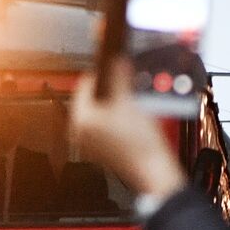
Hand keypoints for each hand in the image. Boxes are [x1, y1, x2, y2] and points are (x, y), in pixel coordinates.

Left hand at [71, 58, 185, 197]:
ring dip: (112, 102)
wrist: (151, 168)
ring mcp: (87, 143)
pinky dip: (113, 118)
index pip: (84, 84)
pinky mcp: (98, 150)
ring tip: (128, 102)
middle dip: (108, 89)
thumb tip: (116, 60)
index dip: (101, 72)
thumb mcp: (128, 101)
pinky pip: (102, 126)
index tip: (114, 67)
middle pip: (90, 98)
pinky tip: (128, 118)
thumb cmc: (138, 143)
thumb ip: (119, 77)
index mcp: (80, 119)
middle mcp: (78, 132)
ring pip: (97, 112)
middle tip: (124, 84)